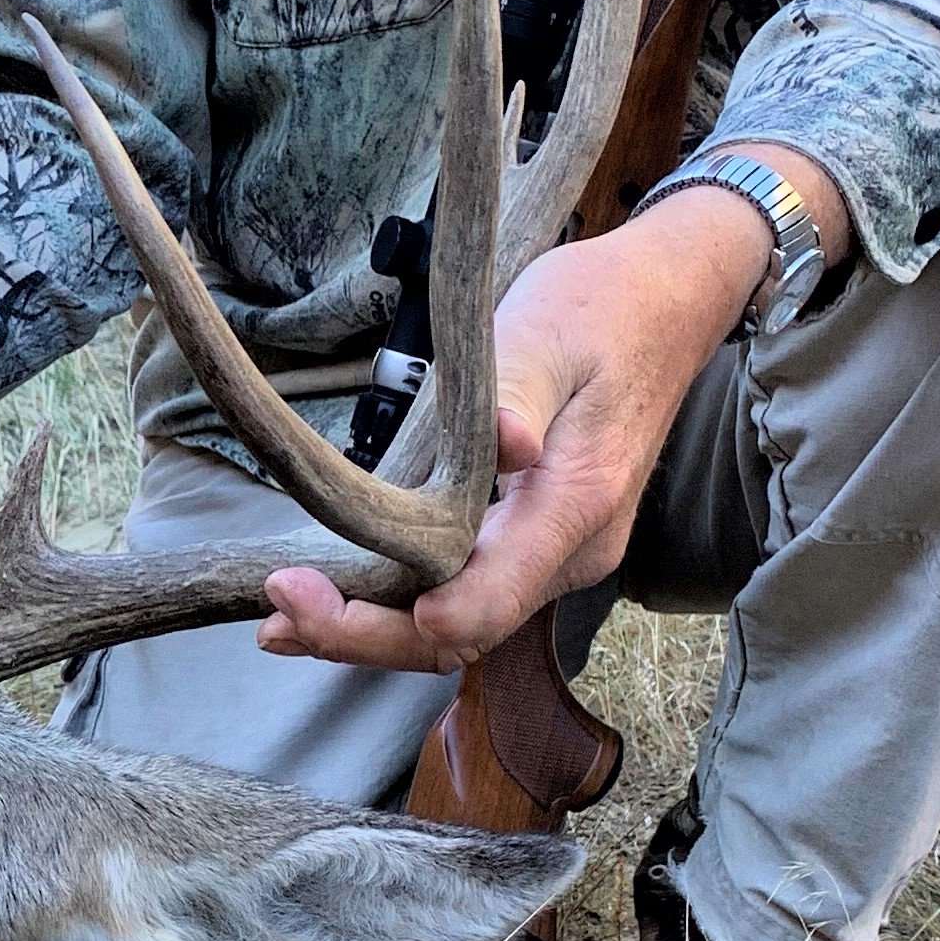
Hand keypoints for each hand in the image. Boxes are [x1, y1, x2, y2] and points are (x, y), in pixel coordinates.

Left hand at [255, 155, 842, 670]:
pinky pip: (469, 593)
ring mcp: (560, 554)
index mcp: (574, 505)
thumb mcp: (545, 331)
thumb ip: (514, 392)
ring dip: (374, 631)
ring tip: (284, 622)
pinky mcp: (541, 543)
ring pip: (462, 624)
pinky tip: (340, 598)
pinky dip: (402, 606)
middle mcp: (573, 551)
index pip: (482, 605)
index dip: (395, 622)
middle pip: (461, 634)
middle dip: (363, 638)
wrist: (665, 303)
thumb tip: (508, 445)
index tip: (314, 595)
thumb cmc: (597, 309)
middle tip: (274, 616)